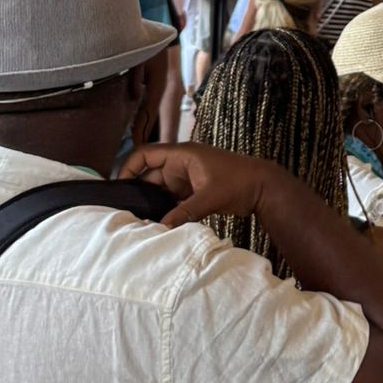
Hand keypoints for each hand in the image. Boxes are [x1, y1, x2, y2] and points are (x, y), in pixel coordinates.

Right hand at [118, 141, 272, 227]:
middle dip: (137, 193)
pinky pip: (170, 200)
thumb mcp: (210, 196)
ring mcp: (186, 179)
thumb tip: (160, 228)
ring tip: (137, 222)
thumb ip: (184, 212)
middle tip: (125, 213)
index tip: (118, 188)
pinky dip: (163, 211)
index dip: (128, 168)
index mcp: (182, 154)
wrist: (264, 188)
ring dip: (150, 204)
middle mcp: (180, 165)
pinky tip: (156, 225)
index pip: (145, 155)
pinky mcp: (192, 192)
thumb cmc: (239, 181)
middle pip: (148, 176)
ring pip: (158, 191)